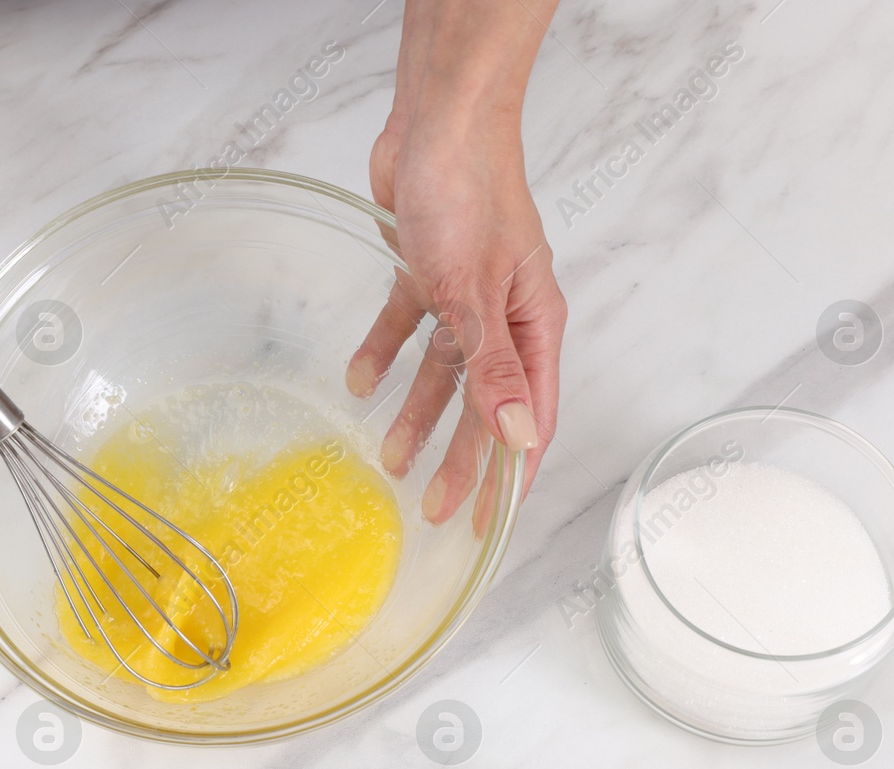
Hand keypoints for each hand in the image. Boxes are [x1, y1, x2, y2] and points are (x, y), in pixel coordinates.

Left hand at [348, 0, 565, 524]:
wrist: (436, 123)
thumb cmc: (471, 196)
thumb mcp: (475, 295)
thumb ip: (493, 369)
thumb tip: (514, 436)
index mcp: (534, 326)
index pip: (529, 418)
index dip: (511, 472)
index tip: (490, 520)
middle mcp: (505, 318)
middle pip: (484, 404)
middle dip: (461, 457)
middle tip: (434, 508)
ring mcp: (466, 297)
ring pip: (444, 372)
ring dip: (418, 413)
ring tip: (388, 457)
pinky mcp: (428, 274)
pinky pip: (406, 327)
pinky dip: (384, 352)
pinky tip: (359, 381)